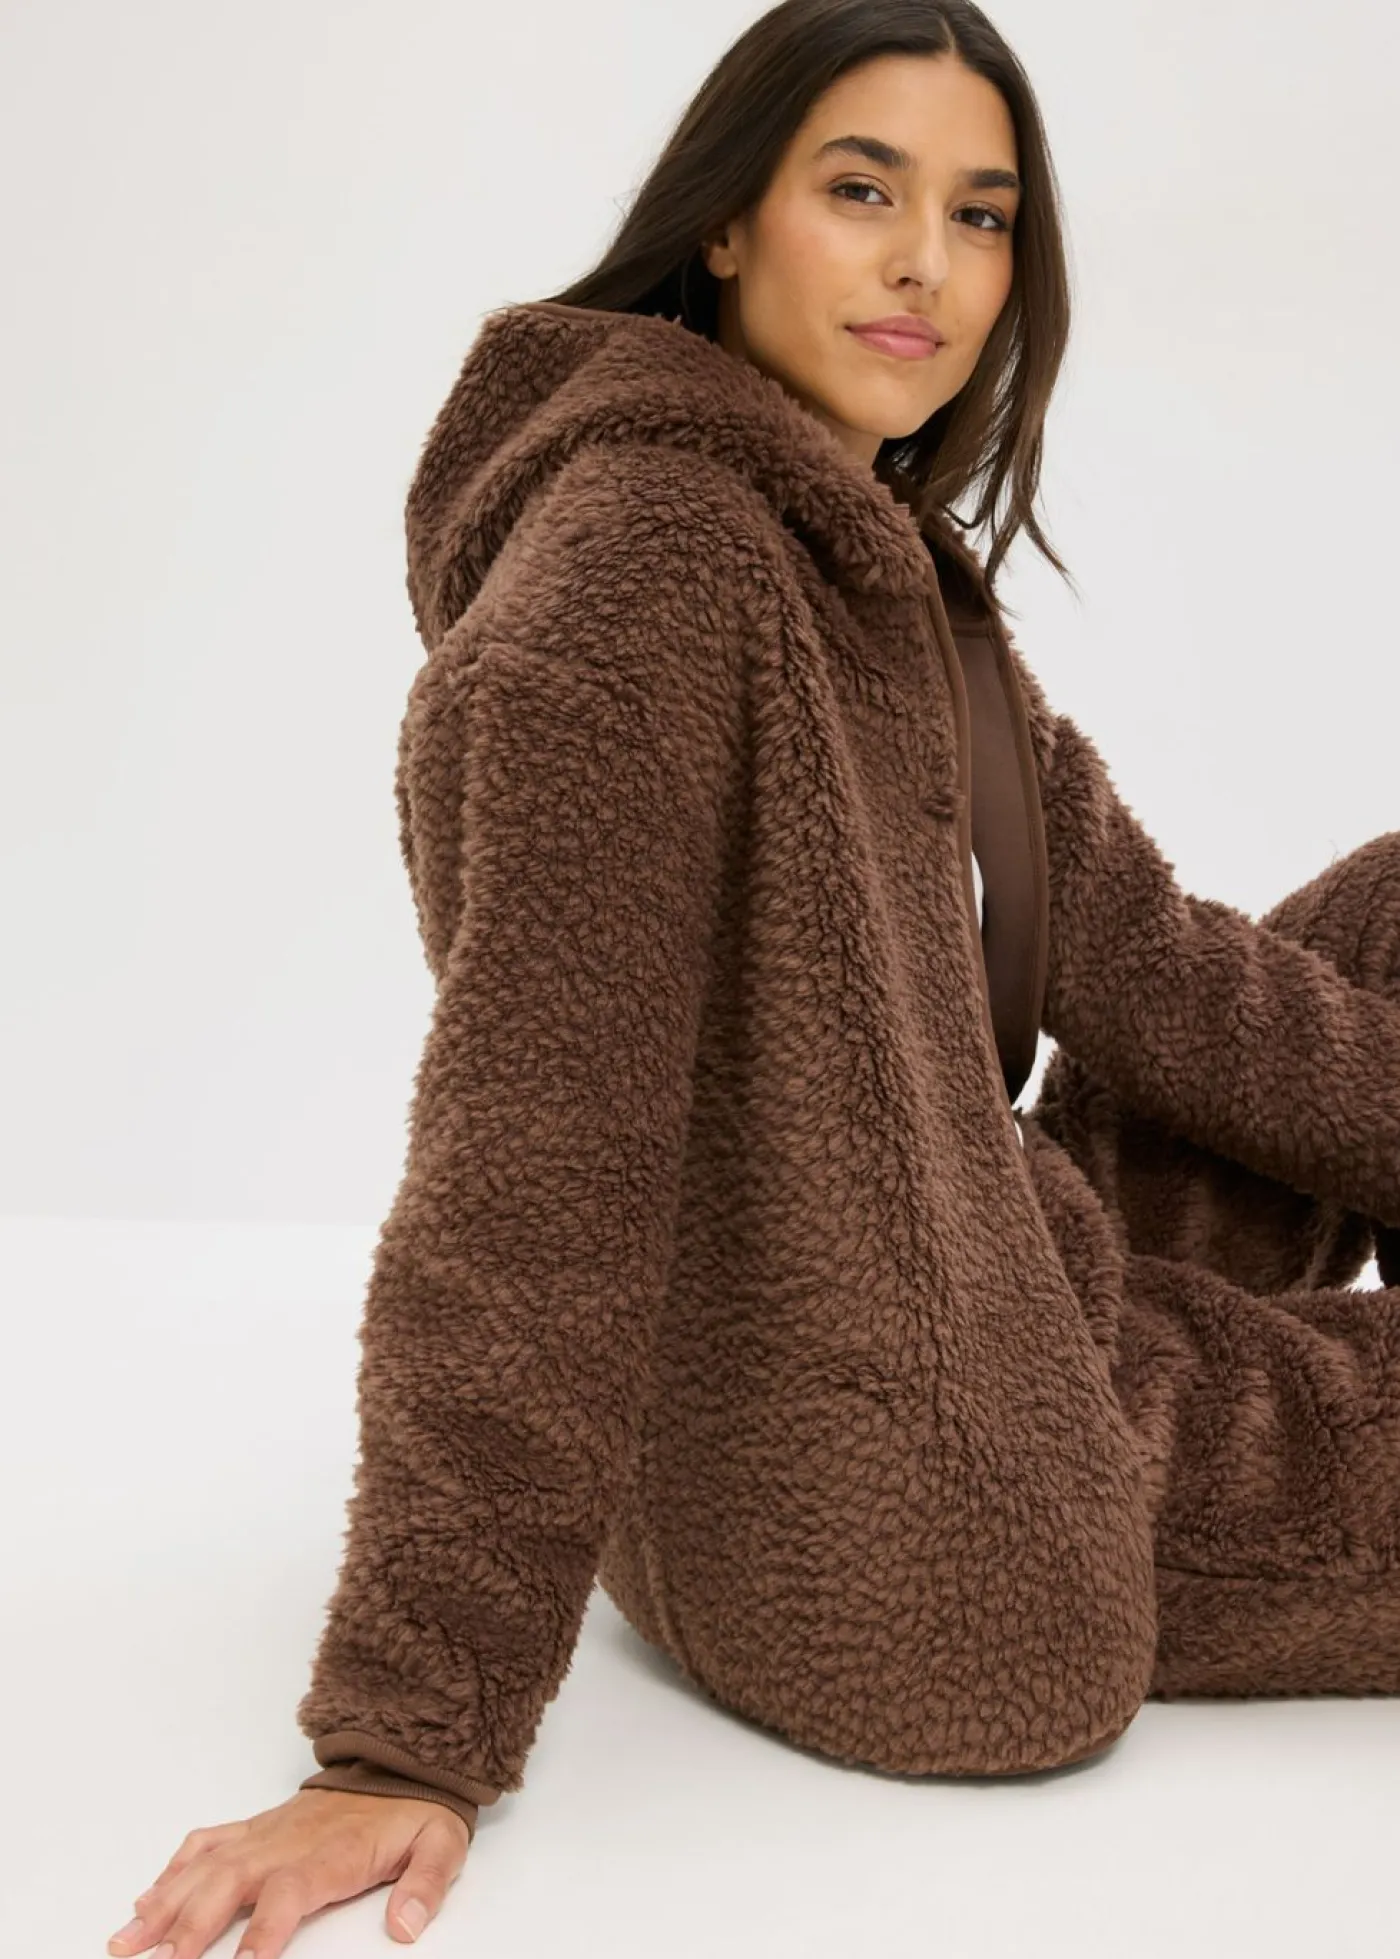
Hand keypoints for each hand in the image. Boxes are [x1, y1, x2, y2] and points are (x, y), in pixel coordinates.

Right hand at [105, 1787, 470, 1958]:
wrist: (400, 1759)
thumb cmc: (415, 1812)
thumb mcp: (441, 1844)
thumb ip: (426, 1885)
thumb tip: (407, 1927)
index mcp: (332, 1854)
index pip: (289, 1893)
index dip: (264, 1931)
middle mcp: (287, 1842)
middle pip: (230, 1882)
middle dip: (191, 1925)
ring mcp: (266, 1833)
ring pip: (206, 1866)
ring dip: (164, 1904)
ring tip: (126, 1941)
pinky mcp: (256, 1826)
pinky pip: (207, 1843)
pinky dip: (173, 1870)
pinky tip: (146, 1899)